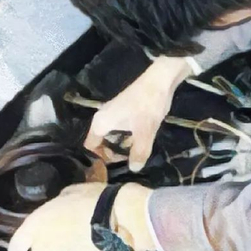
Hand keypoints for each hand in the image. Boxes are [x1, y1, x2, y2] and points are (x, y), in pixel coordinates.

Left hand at [7, 183, 111, 250]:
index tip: (25, 246)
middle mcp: (45, 249)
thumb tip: (61, 206)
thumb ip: (59, 205)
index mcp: (37, 226)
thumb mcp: (70, 193)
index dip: (20, 247)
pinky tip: (93, 250)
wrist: (118, 218)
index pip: (16, 246)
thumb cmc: (90, 199)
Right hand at [84, 57, 192, 171]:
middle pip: (99, 143)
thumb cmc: (148, 105)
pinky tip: (138, 147)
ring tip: (130, 160)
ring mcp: (113, 114)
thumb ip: (139, 152)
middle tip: (122, 167)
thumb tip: (134, 169)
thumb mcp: (145, 132)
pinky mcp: (124, 112)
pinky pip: (119, 131)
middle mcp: (103, 118)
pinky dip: (126, 140)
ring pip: (111, 137)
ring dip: (119, 148)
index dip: (98, 160)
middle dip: (109, 156)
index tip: (111, 169)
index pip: (90, 147)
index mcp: (101, 123)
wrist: (160, 80)